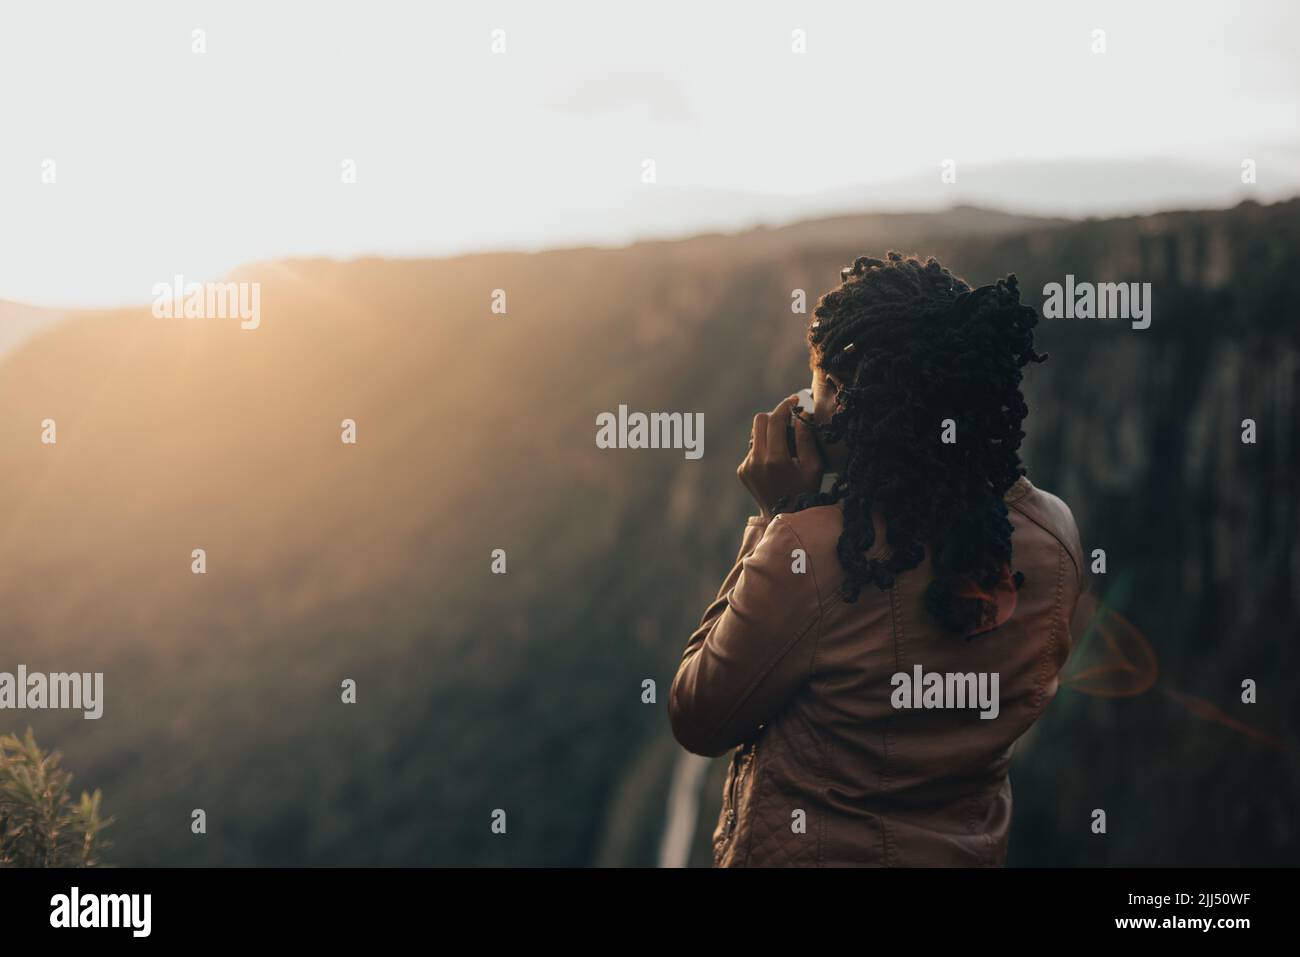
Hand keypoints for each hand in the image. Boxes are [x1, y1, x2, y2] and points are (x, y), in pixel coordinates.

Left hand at [737, 394, 824, 517]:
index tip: (795, 400)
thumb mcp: (814, 466)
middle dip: (774, 416)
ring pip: (756, 435)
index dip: (785, 406)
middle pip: (759, 421)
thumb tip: (801, 414)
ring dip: (770, 433)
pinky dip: (765, 448)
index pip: (774, 420)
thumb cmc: (806, 491)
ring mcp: (747, 466)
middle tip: (789, 419)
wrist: (784, 517)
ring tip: (785, 445)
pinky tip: (776, 462)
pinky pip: (753, 449)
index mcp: (775, 459)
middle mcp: (756, 460)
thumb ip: (806, 438)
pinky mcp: (742, 471)